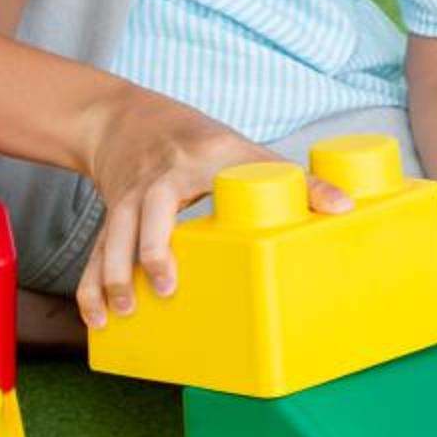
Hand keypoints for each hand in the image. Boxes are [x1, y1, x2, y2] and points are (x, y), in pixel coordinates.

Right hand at [72, 92, 349, 329]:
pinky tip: (98, 317)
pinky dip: (90, 285)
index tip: (236, 237)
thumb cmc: (196, 139)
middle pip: (148, 209)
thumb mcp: (242, 148)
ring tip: (126, 312)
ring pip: (112, 234)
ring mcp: (129, 195)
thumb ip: (289, 177)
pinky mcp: (110, 213)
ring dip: (114, 274)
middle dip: (153, 248)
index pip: (227, 174)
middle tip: (165, 287)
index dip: (246, 193)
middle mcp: (160, 176)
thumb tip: (345, 209)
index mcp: (201, 157)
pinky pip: (94, 251)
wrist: (124, 119)